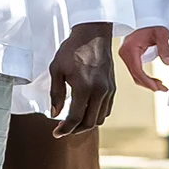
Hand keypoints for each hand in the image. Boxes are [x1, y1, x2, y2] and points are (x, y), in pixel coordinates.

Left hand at [49, 21, 115, 135]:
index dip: (65, 129)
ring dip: (86, 124)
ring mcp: (109, 91)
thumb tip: (55, 114)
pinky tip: (85, 111)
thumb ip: (56, 93)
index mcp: (84, 87)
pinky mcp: (113, 88)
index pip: (76, 118)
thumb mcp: (56, 69)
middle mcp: (100, 92)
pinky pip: (106, 110)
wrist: (93, 35)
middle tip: (63, 129)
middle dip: (75, 130)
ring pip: (99, 118)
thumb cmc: (72, 49)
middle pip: (89, 123)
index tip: (57, 133)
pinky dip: (96, 115)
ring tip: (73, 122)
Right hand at [119, 26, 168, 93]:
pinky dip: (144, 77)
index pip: (137, 70)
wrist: (146, 16)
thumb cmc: (152, 23)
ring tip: (161, 86)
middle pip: (135, 75)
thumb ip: (165, 47)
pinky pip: (135, 70)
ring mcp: (126, 55)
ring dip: (147, 82)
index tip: (158, 88)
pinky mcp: (129, 56)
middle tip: (163, 89)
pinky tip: (154, 80)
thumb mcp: (161, 33)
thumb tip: (168, 62)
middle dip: (149, 84)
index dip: (147, 81)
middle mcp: (124, 53)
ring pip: (135, 74)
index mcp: (129, 48)